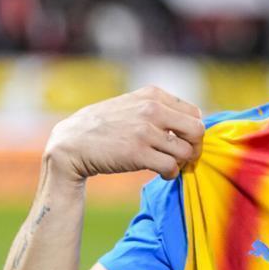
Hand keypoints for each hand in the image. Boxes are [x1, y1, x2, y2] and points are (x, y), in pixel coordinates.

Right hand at [44, 86, 203, 181]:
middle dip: (195, 148)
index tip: (185, 143)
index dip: (194, 132)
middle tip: (185, 158)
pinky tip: (161, 173)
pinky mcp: (137, 153)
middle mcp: (151, 109)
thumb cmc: (103, 127)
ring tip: (169, 166)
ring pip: (186, 152)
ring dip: (182, 163)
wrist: (71, 143)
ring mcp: (144, 131)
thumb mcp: (131, 105)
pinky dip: (170, 174)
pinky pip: (171, 167)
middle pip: (197, 131)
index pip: (194, 113)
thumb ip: (157, 108)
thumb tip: (191, 124)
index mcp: (152, 95)